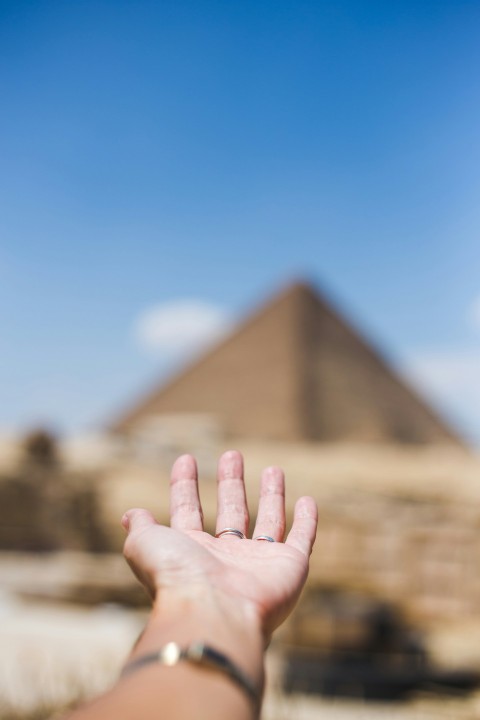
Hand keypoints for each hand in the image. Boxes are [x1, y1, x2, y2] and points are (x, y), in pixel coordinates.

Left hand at [122, 450, 316, 640]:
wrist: (215, 611)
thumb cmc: (177, 577)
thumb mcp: (146, 546)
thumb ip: (140, 530)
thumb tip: (129, 515)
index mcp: (192, 552)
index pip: (188, 511)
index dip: (185, 486)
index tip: (186, 459)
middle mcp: (226, 558)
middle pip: (231, 512)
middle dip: (231, 483)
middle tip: (232, 454)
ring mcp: (260, 563)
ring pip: (268, 522)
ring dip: (272, 496)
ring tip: (273, 468)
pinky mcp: (290, 567)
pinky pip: (302, 539)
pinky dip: (307, 521)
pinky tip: (308, 500)